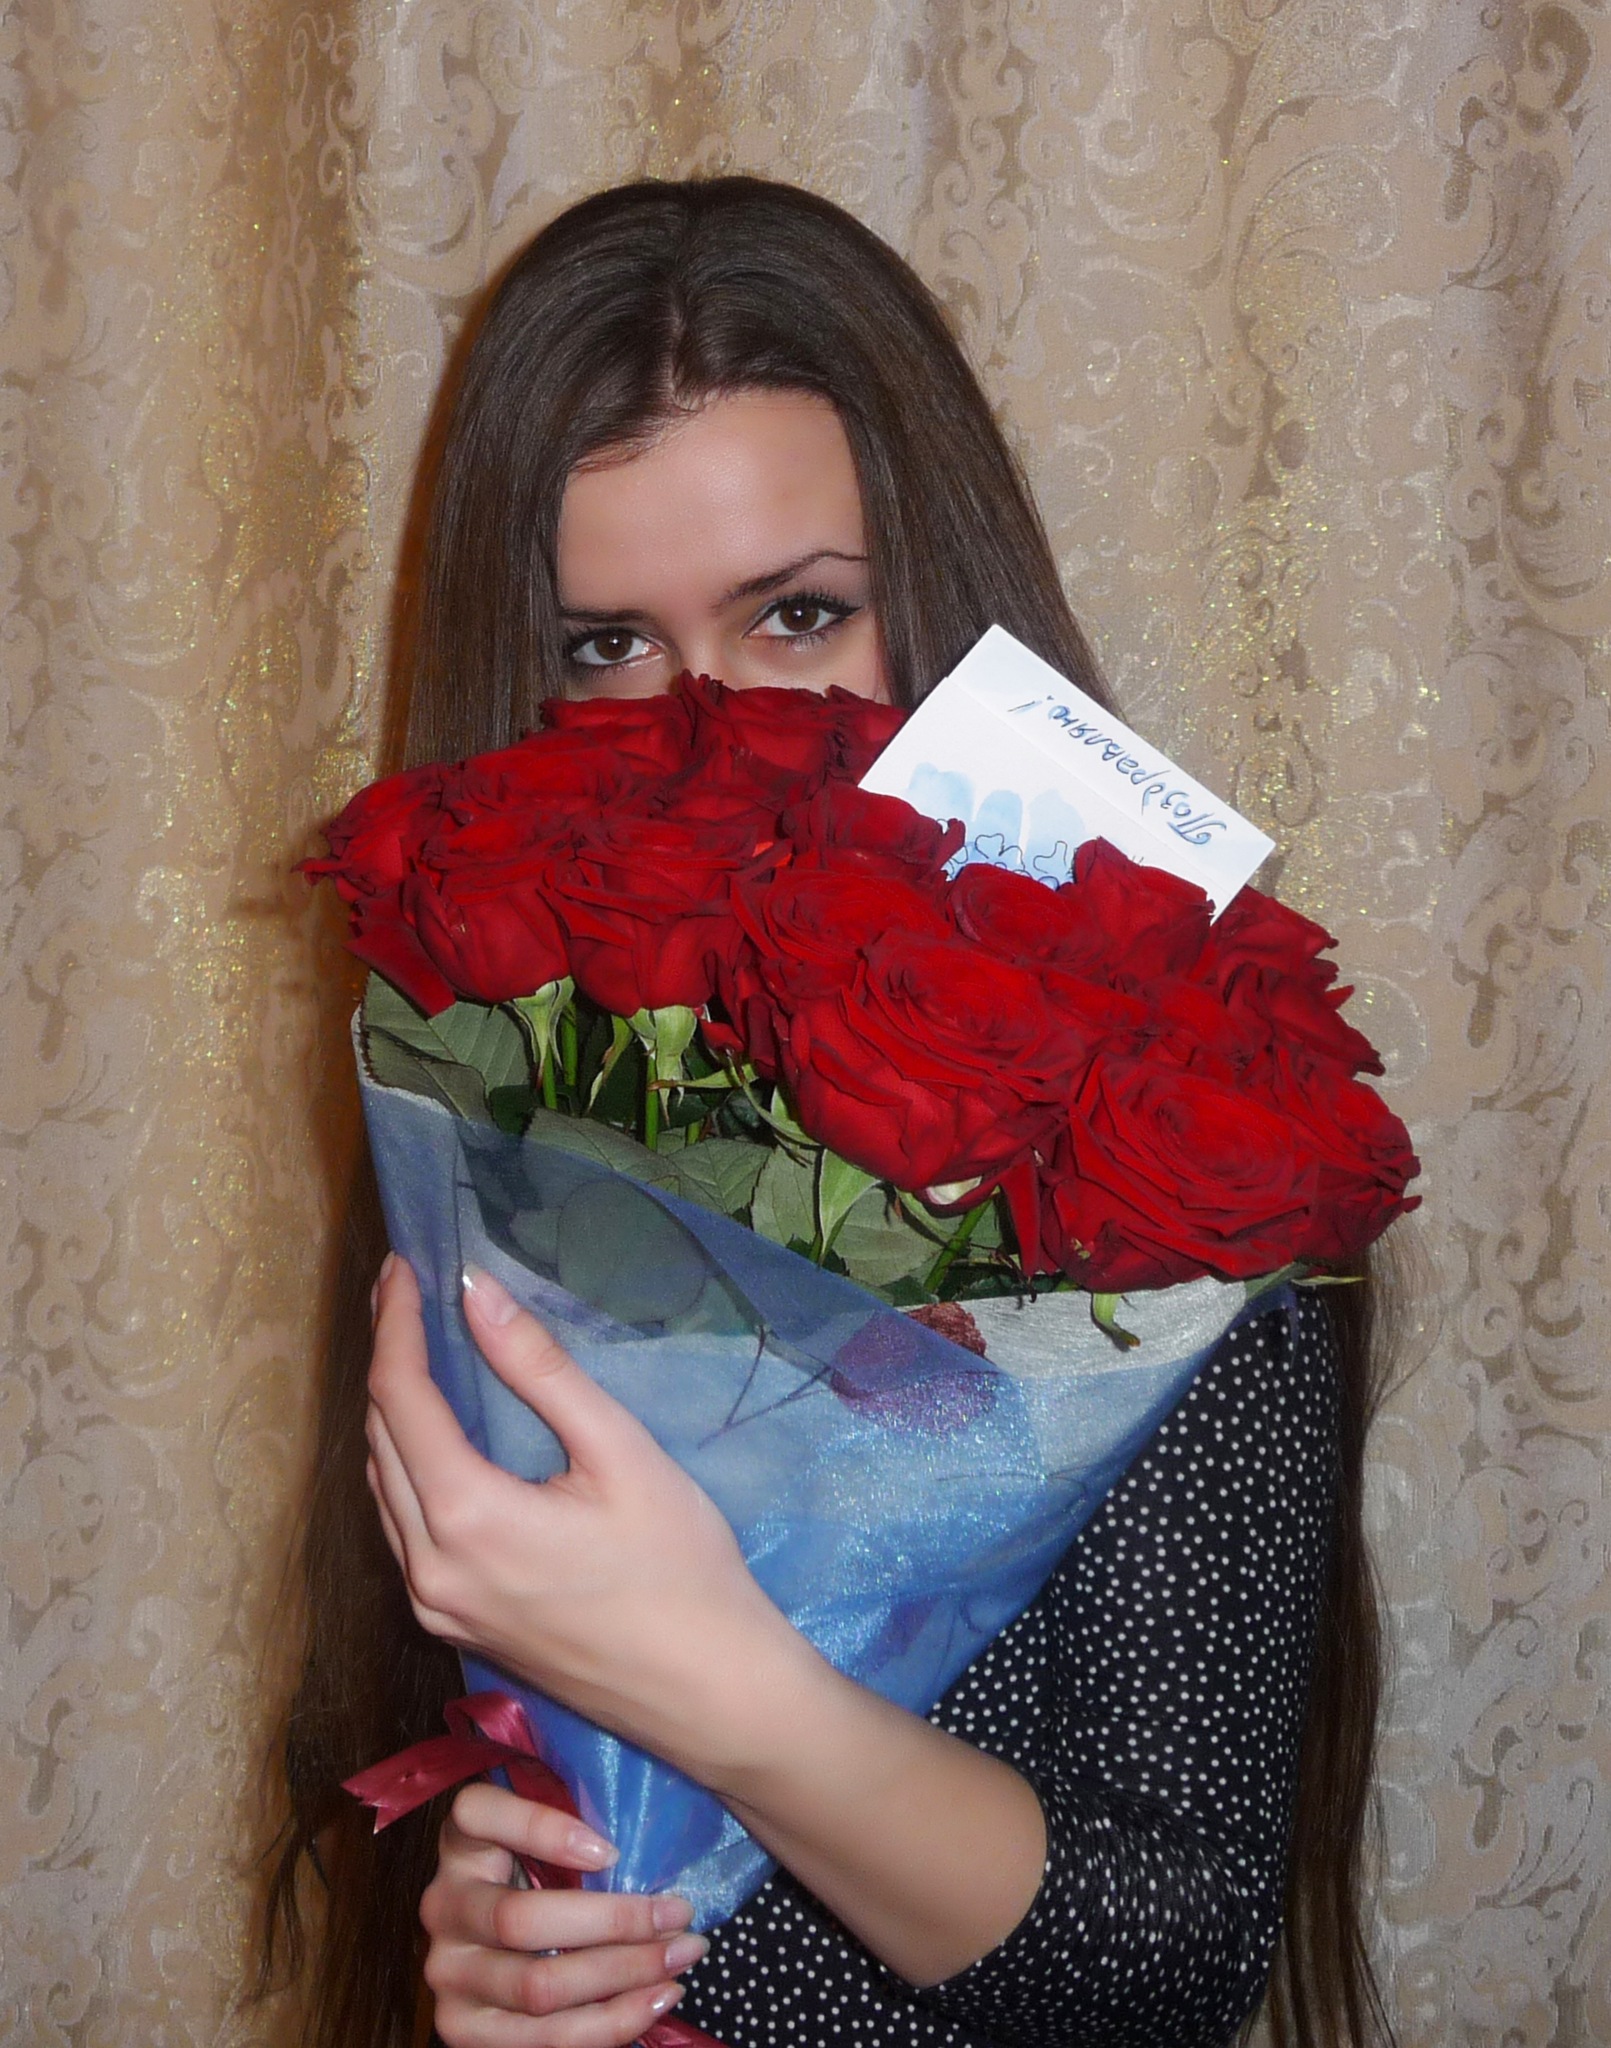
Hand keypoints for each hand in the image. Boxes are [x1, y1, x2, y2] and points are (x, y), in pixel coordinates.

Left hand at [365, 1255, 801, 1764]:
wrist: (708, 1693)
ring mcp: (435, 1607)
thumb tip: (475, 1291)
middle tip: (407, 1292)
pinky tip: (438, 1437)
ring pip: (384, 1487)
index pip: (400, 1397)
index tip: (404, 1264)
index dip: (397, 1323)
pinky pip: (402, 1530)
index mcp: (465, 1517)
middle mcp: (429, 1567)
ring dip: (392, 1414)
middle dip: (387, 1357)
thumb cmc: (681, 1568)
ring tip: (417, 1347)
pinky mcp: (454, 1627)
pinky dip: (407, 1468)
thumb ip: (540, 1370)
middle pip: (380, 1439)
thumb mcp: (620, 1452)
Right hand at [423, 1781, 706, 2047]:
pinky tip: (657, 1997)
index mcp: (462, 1845)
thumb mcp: (549, 1845)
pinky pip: (545, 2040)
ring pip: (538, 1989)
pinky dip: (612, 2022)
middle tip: (680, 1914)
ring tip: (682, 1958)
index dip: (541, 1829)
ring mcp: (448, 1975)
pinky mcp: (464, 2031)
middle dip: (613, 1922)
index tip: (612, 1851)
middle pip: (522, 1921)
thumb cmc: (545, 1879)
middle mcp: (442, 1907)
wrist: (500, 1957)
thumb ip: (579, 1832)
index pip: (478, 1814)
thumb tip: (657, 1844)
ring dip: (624, 1976)